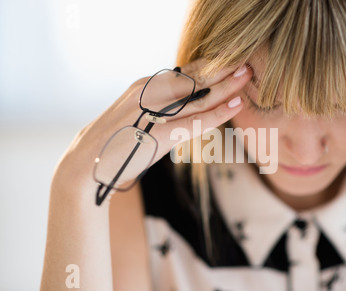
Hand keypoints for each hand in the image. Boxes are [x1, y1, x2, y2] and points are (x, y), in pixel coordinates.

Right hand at [56, 59, 252, 188]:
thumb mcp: (139, 114)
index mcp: (146, 86)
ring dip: (225, 87)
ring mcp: (152, 112)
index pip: (185, 72)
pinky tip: (234, 106)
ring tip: (247, 78)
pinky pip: (192, 122)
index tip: (231, 62)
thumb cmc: (118, 140)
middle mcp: (149, 93)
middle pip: (194, 80)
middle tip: (247, 64)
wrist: (87, 163)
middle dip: (223, 71)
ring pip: (197, 97)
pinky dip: (216, 114)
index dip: (211, 67)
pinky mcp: (155, 134)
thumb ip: (161, 105)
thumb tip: (187, 100)